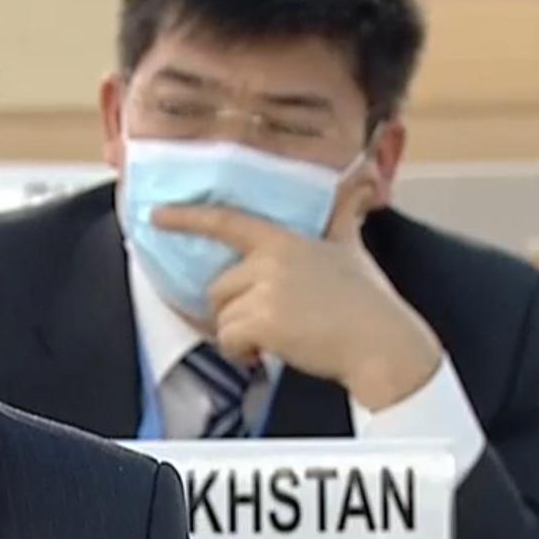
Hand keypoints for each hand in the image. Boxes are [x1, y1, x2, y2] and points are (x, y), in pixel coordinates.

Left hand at [151, 203, 442, 410]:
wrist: (382, 344)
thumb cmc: (367, 301)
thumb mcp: (351, 248)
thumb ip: (343, 218)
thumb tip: (360, 185)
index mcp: (284, 239)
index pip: (226, 221)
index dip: (187, 217)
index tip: (156, 214)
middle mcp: (270, 259)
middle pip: (217, 287)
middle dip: (233, 311)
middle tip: (266, 324)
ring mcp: (265, 289)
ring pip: (221, 317)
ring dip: (240, 336)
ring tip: (274, 339)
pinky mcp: (262, 321)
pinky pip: (228, 341)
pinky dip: (243, 354)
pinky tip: (269, 353)